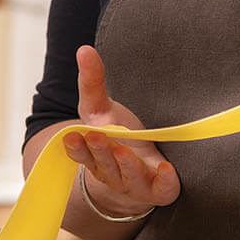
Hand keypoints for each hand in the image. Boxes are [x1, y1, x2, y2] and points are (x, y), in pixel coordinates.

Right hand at [62, 45, 180, 214]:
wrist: (142, 174)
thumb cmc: (118, 138)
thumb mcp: (102, 110)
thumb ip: (92, 82)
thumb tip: (84, 49)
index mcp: (94, 156)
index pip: (81, 153)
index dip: (77, 147)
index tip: (73, 135)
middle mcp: (112, 173)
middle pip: (103, 165)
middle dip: (100, 151)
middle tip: (98, 136)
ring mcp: (135, 184)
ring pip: (128, 177)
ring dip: (125, 165)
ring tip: (123, 150)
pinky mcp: (159, 190)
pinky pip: (161, 190)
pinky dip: (164, 181)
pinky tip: (166, 169)